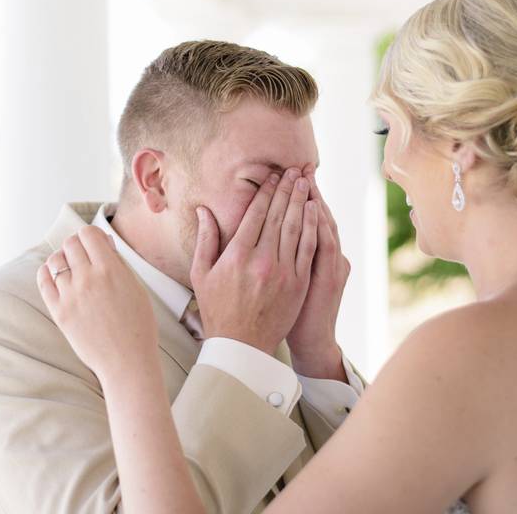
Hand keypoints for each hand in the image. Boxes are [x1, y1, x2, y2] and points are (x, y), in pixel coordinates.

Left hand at [36, 226, 157, 385]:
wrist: (127, 361)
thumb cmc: (138, 326)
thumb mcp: (136, 288)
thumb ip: (118, 264)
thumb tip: (104, 243)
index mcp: (111, 269)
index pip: (89, 234)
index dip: (92, 236)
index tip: (95, 243)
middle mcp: (88, 278)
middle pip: (70, 244)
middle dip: (77, 245)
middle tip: (83, 255)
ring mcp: (71, 295)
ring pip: (55, 261)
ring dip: (63, 259)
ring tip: (70, 268)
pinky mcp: (59, 312)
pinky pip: (43, 281)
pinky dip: (47, 273)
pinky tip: (54, 275)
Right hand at [191, 168, 318, 354]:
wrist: (242, 345)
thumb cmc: (218, 309)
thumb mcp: (202, 274)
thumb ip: (206, 239)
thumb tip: (203, 210)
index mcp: (237, 256)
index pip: (255, 214)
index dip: (266, 192)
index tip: (272, 176)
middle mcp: (261, 260)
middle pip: (278, 216)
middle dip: (287, 190)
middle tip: (295, 170)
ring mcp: (283, 272)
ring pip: (295, 228)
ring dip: (302, 202)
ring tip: (306, 182)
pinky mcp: (298, 283)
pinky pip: (307, 249)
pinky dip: (312, 227)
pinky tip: (315, 211)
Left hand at [286, 164, 350, 380]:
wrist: (310, 342)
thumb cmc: (293, 312)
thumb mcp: (293, 278)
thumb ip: (288, 253)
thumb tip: (273, 231)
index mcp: (314, 255)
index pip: (307, 218)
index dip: (301, 195)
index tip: (290, 173)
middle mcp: (328, 256)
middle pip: (317, 215)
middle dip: (309, 190)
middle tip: (301, 165)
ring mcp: (332, 265)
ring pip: (324, 225)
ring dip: (316, 200)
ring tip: (307, 178)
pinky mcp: (330, 277)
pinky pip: (325, 247)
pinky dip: (321, 226)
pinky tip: (315, 209)